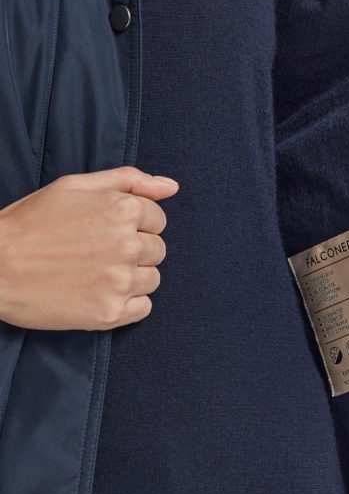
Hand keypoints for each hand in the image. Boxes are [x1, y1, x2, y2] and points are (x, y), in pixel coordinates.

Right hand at [0, 167, 178, 330]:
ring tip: (95, 273)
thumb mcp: (76, 186)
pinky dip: (128, 303)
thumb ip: (130, 181)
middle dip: (134, 249)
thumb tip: (172, 187)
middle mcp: (128, 245)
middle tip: (97, 252)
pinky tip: (100, 293)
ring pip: (153, 279)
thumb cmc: (32, 223)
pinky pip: (144, 307)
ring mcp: (121, 282)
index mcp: (123, 210)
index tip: (105, 229)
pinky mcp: (111, 313)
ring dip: (132, 277)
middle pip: (158, 250)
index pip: (158, 219)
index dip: (133, 224)